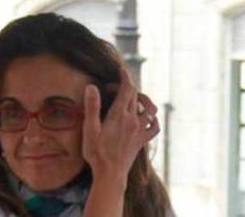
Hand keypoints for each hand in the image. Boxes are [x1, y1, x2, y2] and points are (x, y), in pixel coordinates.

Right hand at [81, 69, 159, 187]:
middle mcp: (133, 120)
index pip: (127, 88)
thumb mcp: (90, 129)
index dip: (125, 76)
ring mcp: (140, 131)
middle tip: (111, 88)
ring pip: (150, 109)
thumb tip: (92, 86)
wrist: (110, 175)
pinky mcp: (142, 140)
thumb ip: (92, 107)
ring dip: (144, 99)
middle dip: (126, 86)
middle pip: (135, 95)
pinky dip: (152, 119)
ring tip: (134, 98)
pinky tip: (146, 118)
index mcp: (120, 115)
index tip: (120, 69)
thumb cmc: (97, 153)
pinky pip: (154, 127)